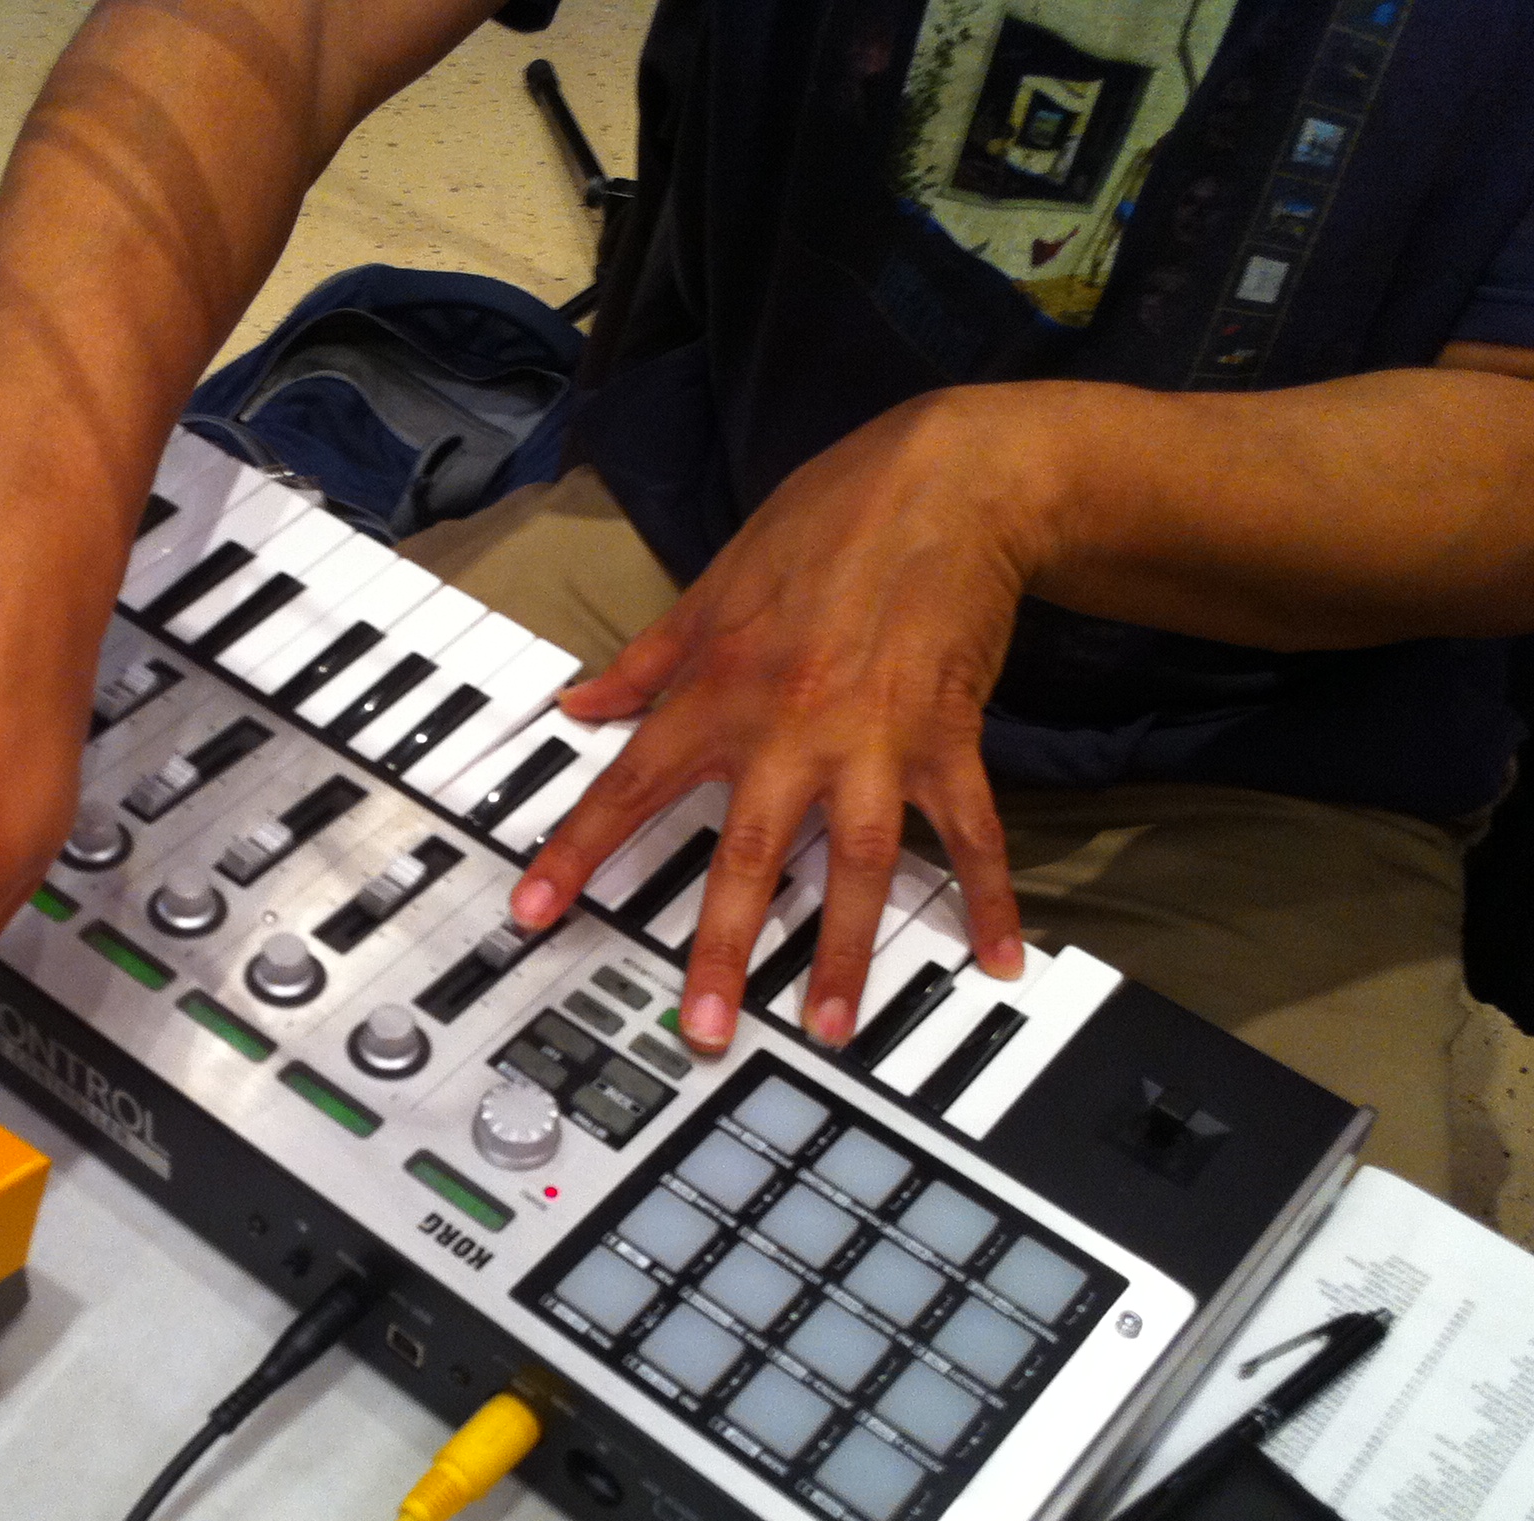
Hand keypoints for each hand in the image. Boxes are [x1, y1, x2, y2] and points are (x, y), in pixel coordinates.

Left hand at [508, 389, 1040, 1055]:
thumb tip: (578, 704)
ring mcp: (877, 740)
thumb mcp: (715, 582)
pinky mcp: (949, 738)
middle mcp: (791, 727)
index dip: (577, 851)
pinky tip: (999, 957)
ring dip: (846, 948)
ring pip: (858, 862)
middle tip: (705, 1028)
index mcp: (720, 690)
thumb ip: (646, 659)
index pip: (631, 784)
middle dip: (723, 946)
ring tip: (832, 1025)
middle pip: (747, 852)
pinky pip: (972, 831)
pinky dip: (990, 894)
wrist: (949, 480)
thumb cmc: (827, 520)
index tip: (533, 913)